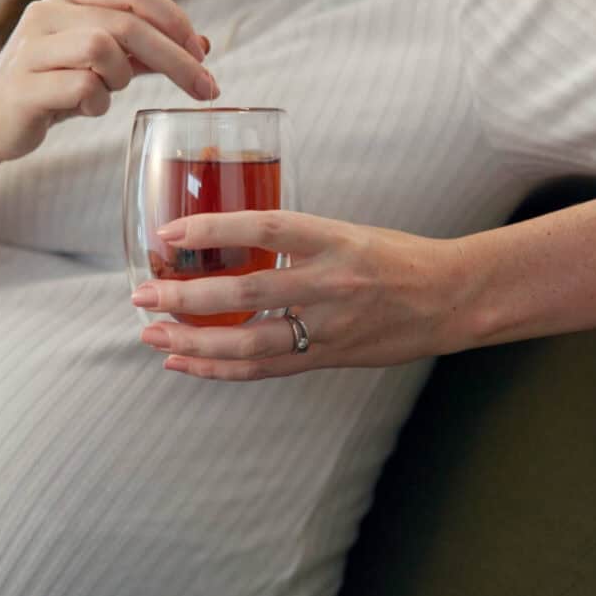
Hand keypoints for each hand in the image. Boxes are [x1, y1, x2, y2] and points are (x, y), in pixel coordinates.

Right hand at [0, 0, 217, 163]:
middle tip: (206, 88)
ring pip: (104, 48)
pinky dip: (97, 103)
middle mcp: (48, 11)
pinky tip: (86, 108)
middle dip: (176, 58)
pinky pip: (82, 88)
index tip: (201, 53)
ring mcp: (32, 46)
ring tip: (108, 92)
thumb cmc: (50, 87)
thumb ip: (143, 51)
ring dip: (122, 78)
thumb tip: (201, 46)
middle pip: (129, 22)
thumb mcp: (100, 63)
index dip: (175, 19)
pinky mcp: (24, 85)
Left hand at [131, 211, 467, 380]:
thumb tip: (229, 240)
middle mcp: (332, 283)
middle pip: (247, 292)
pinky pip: (266, 368)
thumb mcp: (346, 231)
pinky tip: (186, 363)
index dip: (214, 229)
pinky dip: (221, 368)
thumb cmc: (395, 257)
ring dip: (194, 343)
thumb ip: (294, 239)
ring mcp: (331, 326)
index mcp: (335, 239)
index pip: (266, 227)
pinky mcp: (329, 358)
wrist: (452, 298)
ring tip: (153, 337)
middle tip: (143, 296)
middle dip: (186, 298)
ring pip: (251, 342)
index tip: (170, 233)